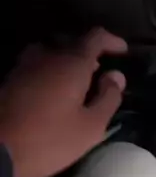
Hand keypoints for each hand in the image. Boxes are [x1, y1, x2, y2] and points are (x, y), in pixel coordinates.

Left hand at [0, 28, 127, 176]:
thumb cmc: (47, 139)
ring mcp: (24, 66)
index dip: (112, 41)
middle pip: (72, 42)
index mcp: (72, 63)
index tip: (122, 52)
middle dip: (89, 53)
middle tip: (99, 72)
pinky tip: (53, 91)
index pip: (96, 37)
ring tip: (75, 80)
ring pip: (51, 52)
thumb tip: (116, 76)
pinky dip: (50, 70)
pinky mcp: (10, 80)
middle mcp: (47, 56)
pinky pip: (36, 65)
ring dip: (66, 61)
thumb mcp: (90, 126)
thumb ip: (108, 98)